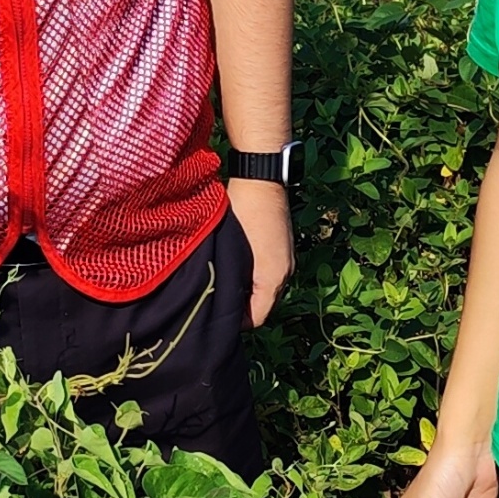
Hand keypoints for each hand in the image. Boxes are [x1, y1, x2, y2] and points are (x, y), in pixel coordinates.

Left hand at [225, 176, 291, 323]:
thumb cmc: (244, 209)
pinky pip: (268, 272)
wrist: (261, 175)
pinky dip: (252, 275)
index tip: (213, 315)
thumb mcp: (231, 248)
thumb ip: (229, 279)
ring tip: (222, 282)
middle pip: (262, 304)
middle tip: (214, 300)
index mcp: (274, 277)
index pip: (256, 318)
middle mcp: (285, 271)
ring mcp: (285, 258)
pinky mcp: (282, 246)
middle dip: (240, 306)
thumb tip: (217, 300)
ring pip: (265, 288)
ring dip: (246, 289)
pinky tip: (234, 265)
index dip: (234, 322)